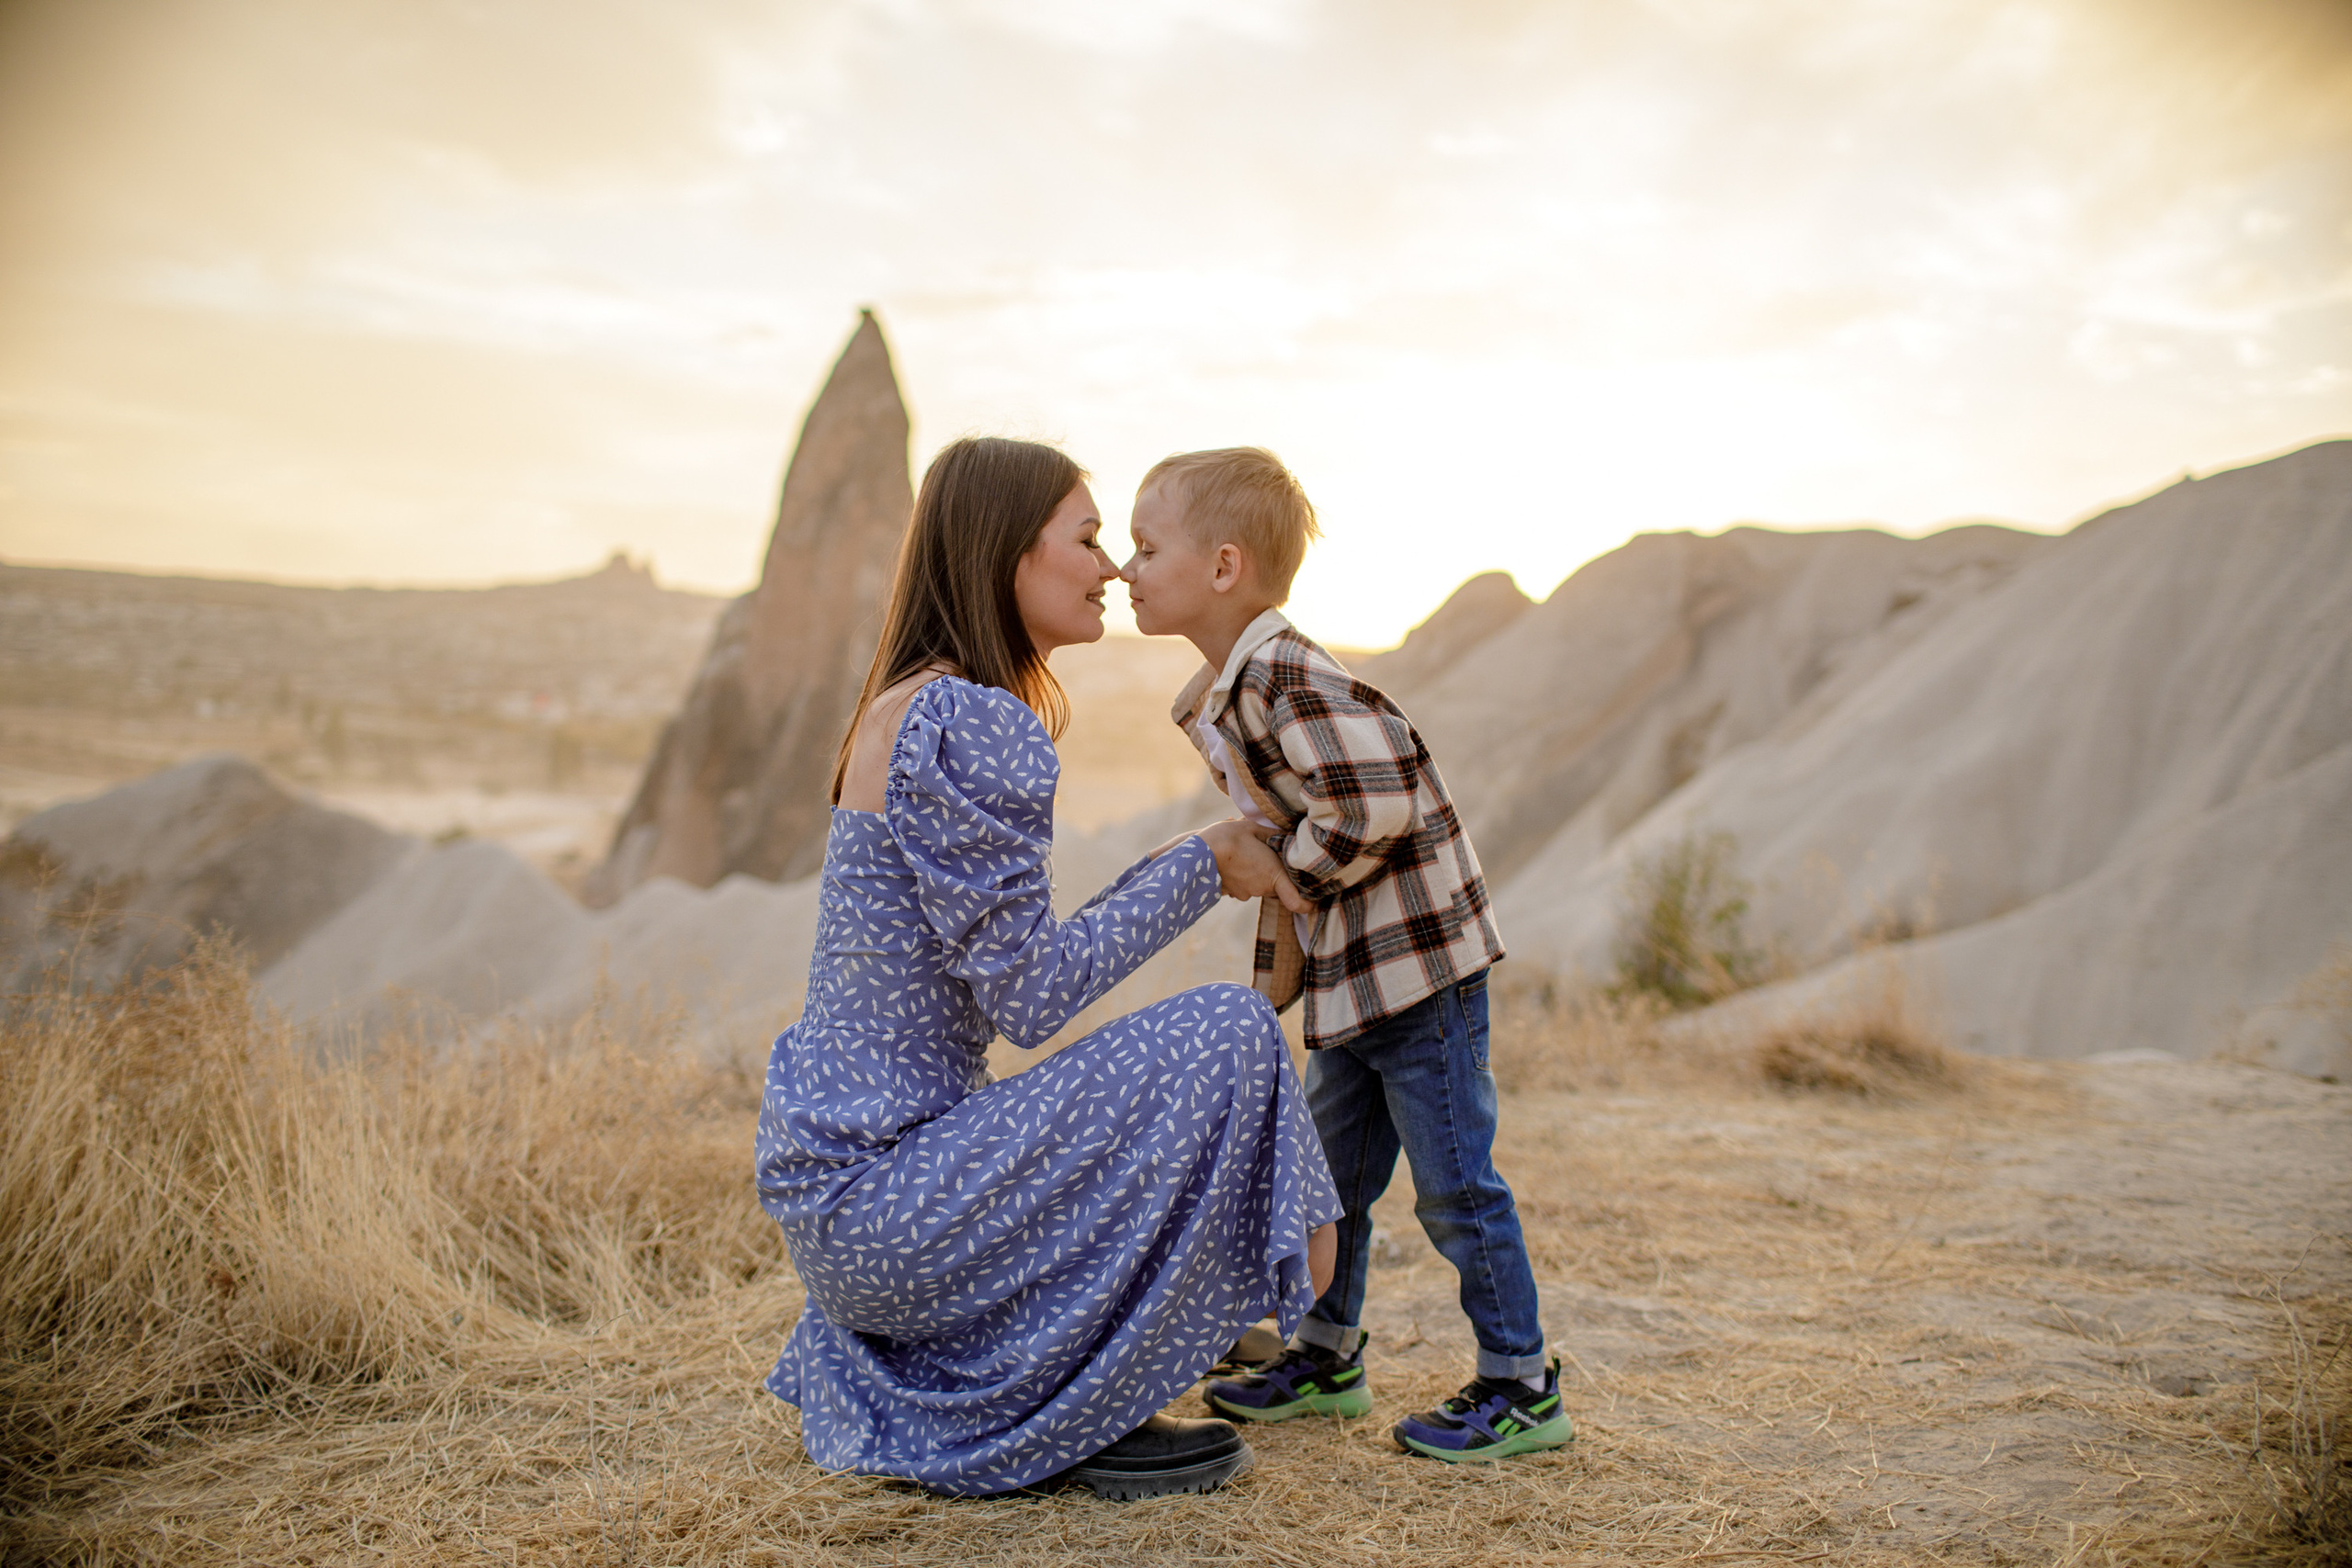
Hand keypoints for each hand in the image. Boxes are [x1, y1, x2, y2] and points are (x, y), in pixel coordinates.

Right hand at [1197, 819, 1311, 913]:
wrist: (1198, 852)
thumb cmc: (1229, 837)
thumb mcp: (1254, 828)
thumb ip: (1273, 834)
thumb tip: (1284, 833)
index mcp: (1274, 875)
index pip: (1297, 903)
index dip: (1307, 904)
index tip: (1311, 901)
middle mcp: (1261, 889)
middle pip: (1277, 887)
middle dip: (1277, 875)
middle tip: (1270, 856)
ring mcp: (1244, 893)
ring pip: (1259, 886)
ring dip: (1257, 874)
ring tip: (1248, 854)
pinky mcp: (1230, 893)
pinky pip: (1244, 886)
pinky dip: (1243, 877)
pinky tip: (1235, 862)